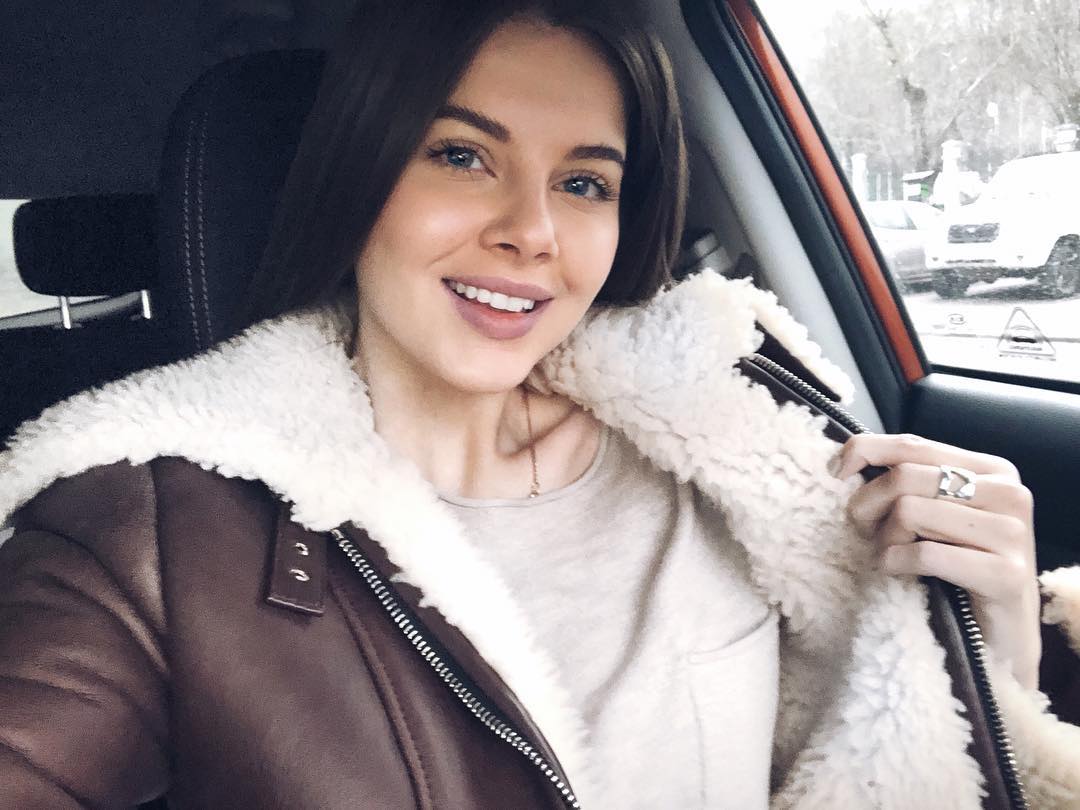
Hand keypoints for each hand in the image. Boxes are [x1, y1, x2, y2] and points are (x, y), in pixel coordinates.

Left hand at [832, 433, 1041, 689]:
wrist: (999, 641)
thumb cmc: (957, 570)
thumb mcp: (934, 514)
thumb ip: (907, 479)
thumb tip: (847, 456)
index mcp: (992, 470)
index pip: (913, 444)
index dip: (864, 452)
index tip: (835, 473)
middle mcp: (1009, 493)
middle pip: (905, 477)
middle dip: (868, 505)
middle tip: (864, 532)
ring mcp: (1013, 534)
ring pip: (909, 511)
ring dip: (884, 539)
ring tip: (890, 555)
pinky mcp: (1007, 575)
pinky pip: (923, 554)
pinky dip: (897, 564)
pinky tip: (899, 573)